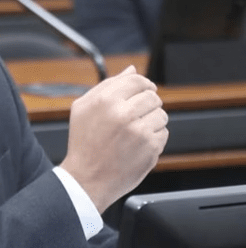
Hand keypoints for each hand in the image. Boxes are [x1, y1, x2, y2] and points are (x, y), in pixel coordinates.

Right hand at [59, 66, 168, 212]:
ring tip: (136, 131)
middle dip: (148, 104)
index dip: (144, 84)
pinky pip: (163, 133)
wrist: (86, 178)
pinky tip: (138, 144)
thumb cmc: (83, 142)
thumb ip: (107, 85)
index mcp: (105, 99)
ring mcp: (139, 131)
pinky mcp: (150, 148)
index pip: (137, 80)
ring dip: (153, 120)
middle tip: (136, 115)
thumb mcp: (83, 107)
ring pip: (161, 114)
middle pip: (152, 96)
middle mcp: (123, 113)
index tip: (144, 91)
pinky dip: (154, 137)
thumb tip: (131, 69)